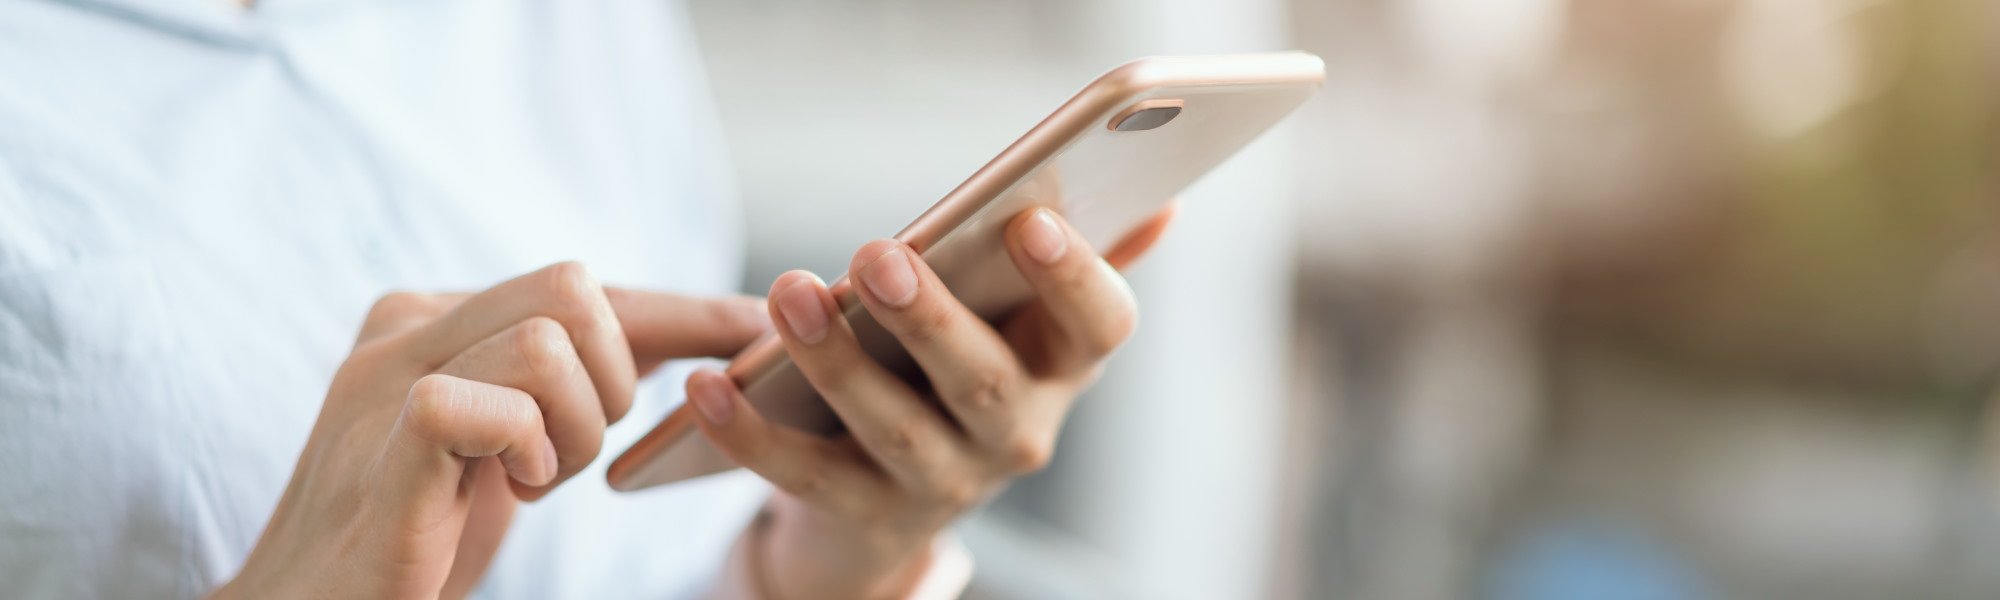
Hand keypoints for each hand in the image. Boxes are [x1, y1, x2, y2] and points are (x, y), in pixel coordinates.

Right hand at [211, 263, 766, 599]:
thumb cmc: (412, 539)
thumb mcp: (501, 445)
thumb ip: (555, 386)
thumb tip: (684, 339)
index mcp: (434, 317)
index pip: (584, 287)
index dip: (681, 312)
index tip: (753, 329)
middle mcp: (403, 326)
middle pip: (576, 289)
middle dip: (611, 382)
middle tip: (564, 458)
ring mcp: (385, 378)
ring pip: (548, 341)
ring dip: (572, 430)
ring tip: (525, 483)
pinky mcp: (385, 442)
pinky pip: (488, 401)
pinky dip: (523, 448)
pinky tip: (505, 490)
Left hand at [688, 206, 1173, 597]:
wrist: (887, 507)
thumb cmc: (959, 368)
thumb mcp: (1020, 322)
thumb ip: (1078, 259)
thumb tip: (1160, 198)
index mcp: (1061, 368)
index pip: (1101, 326)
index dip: (1075, 276)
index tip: (1030, 219)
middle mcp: (1017, 436)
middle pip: (984, 383)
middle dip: (932, 319)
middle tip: (878, 254)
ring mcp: (942, 486)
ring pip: (894, 430)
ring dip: (839, 365)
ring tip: (788, 295)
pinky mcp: (863, 517)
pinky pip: (804, 477)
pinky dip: (751, 435)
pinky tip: (708, 386)